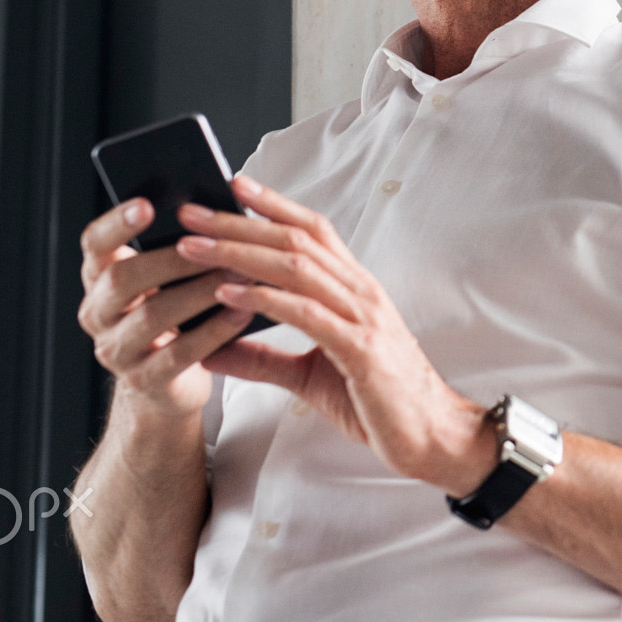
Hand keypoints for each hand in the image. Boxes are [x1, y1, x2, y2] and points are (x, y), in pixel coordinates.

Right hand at [76, 199, 254, 416]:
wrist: (168, 387)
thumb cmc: (176, 317)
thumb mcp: (168, 282)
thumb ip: (179, 249)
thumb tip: (218, 208)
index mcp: (100, 278)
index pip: (94, 244)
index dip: (116, 223)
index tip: (148, 205)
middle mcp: (98, 312)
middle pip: (122, 279)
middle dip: (172, 259)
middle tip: (216, 243)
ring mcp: (117, 350)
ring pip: (151, 316)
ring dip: (199, 292)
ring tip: (240, 275)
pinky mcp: (144, 380)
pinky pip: (178, 354)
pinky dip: (213, 331)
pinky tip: (241, 313)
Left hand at [174, 177, 492, 491]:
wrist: (430, 436)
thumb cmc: (378, 402)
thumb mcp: (308, 375)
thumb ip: (262, 359)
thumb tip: (208, 350)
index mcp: (355, 290)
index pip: (313, 231)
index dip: (273, 205)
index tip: (232, 186)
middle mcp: (361, 293)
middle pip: (295, 240)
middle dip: (239, 222)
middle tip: (190, 211)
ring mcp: (363, 318)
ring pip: (297, 267)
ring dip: (239, 252)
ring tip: (193, 248)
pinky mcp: (361, 350)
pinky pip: (307, 314)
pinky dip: (264, 299)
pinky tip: (227, 294)